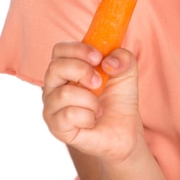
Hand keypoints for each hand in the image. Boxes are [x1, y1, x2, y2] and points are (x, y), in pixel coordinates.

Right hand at [42, 43, 141, 159]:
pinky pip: (68, 116)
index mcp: (67, 66)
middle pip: (55, 67)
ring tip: (98, 106)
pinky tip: (92, 120)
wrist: (124, 130)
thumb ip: (123, 57)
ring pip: (63, 94)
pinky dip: (88, 117)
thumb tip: (108, 63)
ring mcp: (52, 107)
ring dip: (90, 100)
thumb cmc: (119, 97)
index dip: (79, 50)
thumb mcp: (127, 70)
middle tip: (99, 82)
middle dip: (82, 71)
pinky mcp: (56, 127)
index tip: (98, 57)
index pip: (60, 49)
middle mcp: (54, 85)